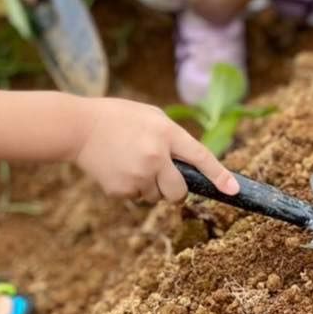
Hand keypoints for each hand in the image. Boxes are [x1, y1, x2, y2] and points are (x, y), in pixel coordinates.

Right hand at [71, 98, 238, 202]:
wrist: (79, 128)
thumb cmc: (118, 118)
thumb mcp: (151, 116)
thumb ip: (172, 137)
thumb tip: (190, 165)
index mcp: (165, 132)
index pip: (200, 157)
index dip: (219, 175)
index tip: (233, 190)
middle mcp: (155, 156)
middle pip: (179, 191)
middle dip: (176, 190)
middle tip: (163, 178)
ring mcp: (137, 175)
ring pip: (156, 197)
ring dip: (149, 187)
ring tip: (130, 164)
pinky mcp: (121, 189)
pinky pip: (136, 198)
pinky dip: (130, 188)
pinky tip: (117, 169)